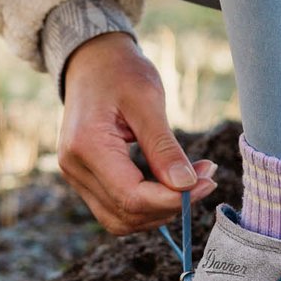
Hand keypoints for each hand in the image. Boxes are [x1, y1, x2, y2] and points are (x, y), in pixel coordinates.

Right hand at [58, 32, 216, 233]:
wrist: (91, 60)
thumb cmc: (120, 72)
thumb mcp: (148, 100)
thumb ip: (164, 147)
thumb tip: (187, 186)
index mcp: (86, 147)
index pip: (131, 196)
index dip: (172, 200)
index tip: (207, 182)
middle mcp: (74, 168)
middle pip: (126, 214)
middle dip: (169, 206)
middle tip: (206, 179)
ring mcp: (75, 176)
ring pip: (120, 220)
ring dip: (160, 210)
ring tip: (193, 181)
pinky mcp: (85, 178)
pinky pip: (116, 208)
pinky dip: (147, 204)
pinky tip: (171, 183)